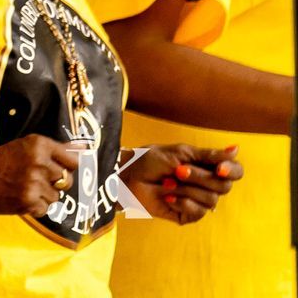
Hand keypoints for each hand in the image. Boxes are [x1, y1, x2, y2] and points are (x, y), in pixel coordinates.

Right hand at [0, 135, 82, 216]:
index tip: (53, 167)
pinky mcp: (29, 202)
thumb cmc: (4, 160)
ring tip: (25, 187)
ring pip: (57, 196)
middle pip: (66, 180)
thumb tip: (86, 147)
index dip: (65, 166)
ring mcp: (35, 183)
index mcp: (39, 145)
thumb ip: (59, 149)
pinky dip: (35, 206)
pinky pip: (46, 208)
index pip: (73, 161)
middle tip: (33, 177)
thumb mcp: (28, 146)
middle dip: (53, 181)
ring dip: (44, 195)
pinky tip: (21, 197)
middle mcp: (39, 163)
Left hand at [123, 143, 242, 224]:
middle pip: (224, 186)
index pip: (235, 172)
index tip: (219, 169)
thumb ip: (209, 155)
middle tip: (178, 170)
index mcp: (207, 167)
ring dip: (186, 189)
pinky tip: (167, 196)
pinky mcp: (187, 214)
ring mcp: (198, 201)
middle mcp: (207, 185)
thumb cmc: (150, 160)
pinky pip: (198, 212)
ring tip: (167, 182)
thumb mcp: (180, 152)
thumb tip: (236, 149)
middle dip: (199, 178)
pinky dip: (181, 202)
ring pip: (211, 200)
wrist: (127, 176)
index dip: (231, 171)